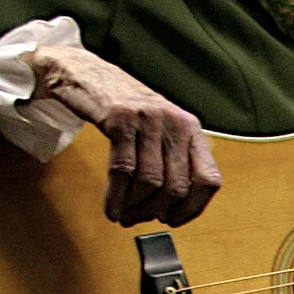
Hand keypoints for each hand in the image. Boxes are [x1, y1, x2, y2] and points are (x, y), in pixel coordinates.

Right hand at [23, 45, 221, 226]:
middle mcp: (175, 121)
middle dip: (156, 212)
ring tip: (123, 215)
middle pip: (177, 187)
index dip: (194, 208)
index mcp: (191, 128)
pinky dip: (117, 197)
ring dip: (135, 207)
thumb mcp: (158, 129)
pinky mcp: (120, 119)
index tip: (175, 220)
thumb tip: (174, 208)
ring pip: (150, 182)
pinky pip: (123, 171)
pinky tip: (112, 207)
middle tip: (139, 220)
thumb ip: (171, 160)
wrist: (83, 73)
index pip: (209, 180)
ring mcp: (149, 119)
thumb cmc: (122, 108)